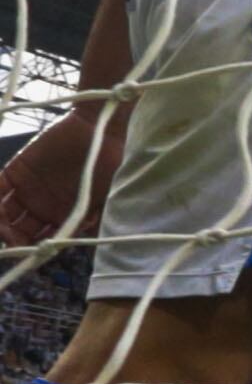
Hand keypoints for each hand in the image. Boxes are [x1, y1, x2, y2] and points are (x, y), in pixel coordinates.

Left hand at [0, 106, 111, 246]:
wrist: (100, 129)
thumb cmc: (109, 165)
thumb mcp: (105, 199)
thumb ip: (87, 221)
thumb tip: (66, 245)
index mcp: (62, 217)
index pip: (40, 240)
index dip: (30, 249)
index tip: (25, 253)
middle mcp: (42, 206)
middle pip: (18, 230)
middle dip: (10, 238)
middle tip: (9, 239)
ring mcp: (27, 189)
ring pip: (3, 212)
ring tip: (1, 224)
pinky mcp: (16, 171)